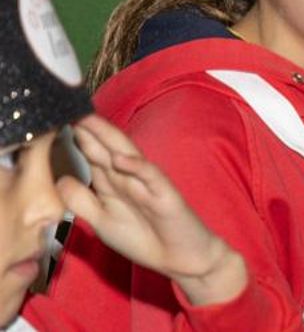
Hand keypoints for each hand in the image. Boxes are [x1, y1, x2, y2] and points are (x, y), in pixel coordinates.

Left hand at [57, 115, 247, 306]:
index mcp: (115, 183)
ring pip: (127, 155)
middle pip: (107, 148)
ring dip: (109, 139)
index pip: (94, 156)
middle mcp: (130, 177)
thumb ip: (82, 202)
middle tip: (69, 109)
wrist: (181, 257)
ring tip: (89, 121)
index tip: (59, 121)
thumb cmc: (144, 237)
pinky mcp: (164, 194)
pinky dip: (136, 167)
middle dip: (90, 130)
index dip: (78, 140)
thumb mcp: (102, 222)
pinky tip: (121, 159)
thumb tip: (60, 179)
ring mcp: (148, 183)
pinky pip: (150, 177)